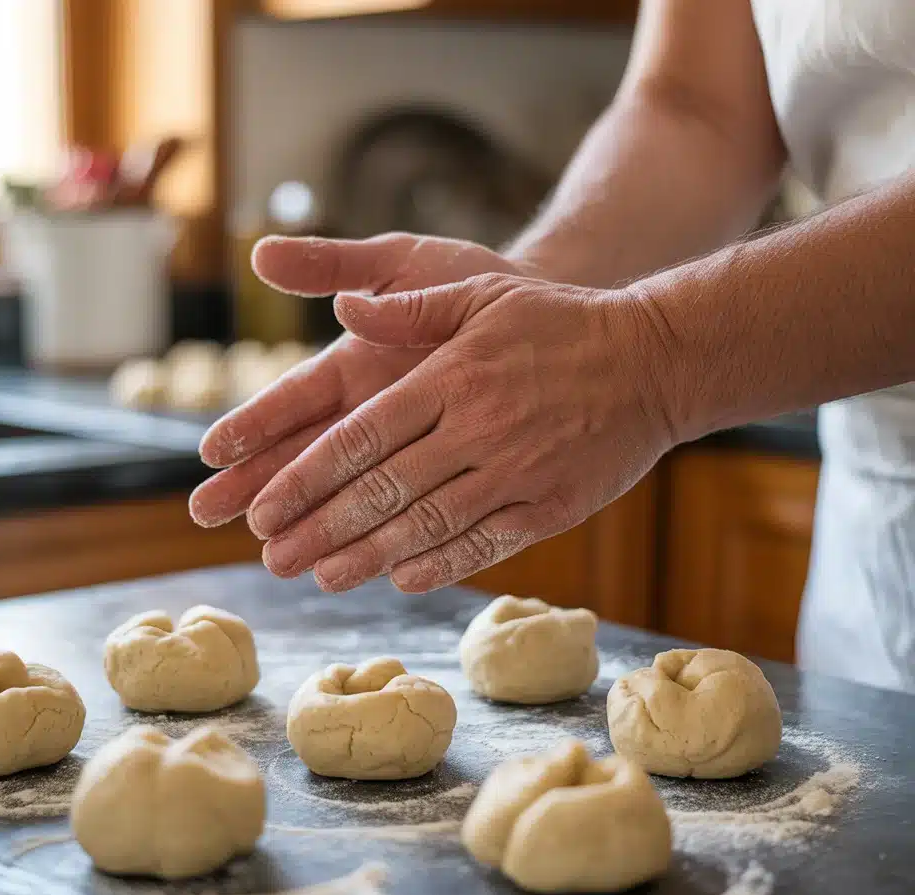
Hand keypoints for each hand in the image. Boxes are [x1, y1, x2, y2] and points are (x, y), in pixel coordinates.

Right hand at [189, 232, 527, 527]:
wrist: (546, 319)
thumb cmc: (468, 283)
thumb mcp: (401, 261)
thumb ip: (336, 265)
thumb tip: (262, 255)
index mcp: (351, 368)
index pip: (292, 400)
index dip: (252, 423)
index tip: (211, 449)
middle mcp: (367, 415)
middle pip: (303, 456)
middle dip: (259, 484)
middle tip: (206, 514)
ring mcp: (402, 449)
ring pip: (346, 494)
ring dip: (309, 523)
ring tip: (271, 556)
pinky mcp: (442, 474)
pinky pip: (405, 511)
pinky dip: (379, 536)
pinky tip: (348, 564)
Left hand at [244, 272, 678, 592]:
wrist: (655, 359)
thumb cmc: (560, 322)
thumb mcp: (482, 292)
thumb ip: (409, 305)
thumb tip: (341, 307)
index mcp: (451, 377)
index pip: (360, 437)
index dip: (305, 477)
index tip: (262, 508)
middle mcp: (477, 429)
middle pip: (383, 490)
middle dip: (322, 528)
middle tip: (274, 558)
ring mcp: (516, 472)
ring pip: (428, 525)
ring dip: (368, 556)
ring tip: (321, 576)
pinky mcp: (552, 506)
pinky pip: (487, 544)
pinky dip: (441, 564)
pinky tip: (401, 579)